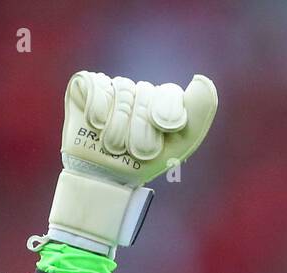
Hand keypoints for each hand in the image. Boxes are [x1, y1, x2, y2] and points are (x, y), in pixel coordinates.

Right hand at [44, 71, 217, 255]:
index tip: (162, 135)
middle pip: (144, 92)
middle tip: (134, 149)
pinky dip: (98, 109)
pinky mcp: (84, 86)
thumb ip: (198, 112)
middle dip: (140, 128)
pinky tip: (97, 125)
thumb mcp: (180, 143)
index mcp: (161, 100)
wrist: (106, 179)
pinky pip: (95, 84)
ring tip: (114, 144)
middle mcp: (136, 89)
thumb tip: (203, 79)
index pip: (169, 93)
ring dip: (118, 126)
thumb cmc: (144, 163)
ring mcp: (111, 86)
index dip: (165, 116)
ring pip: (121, 90)